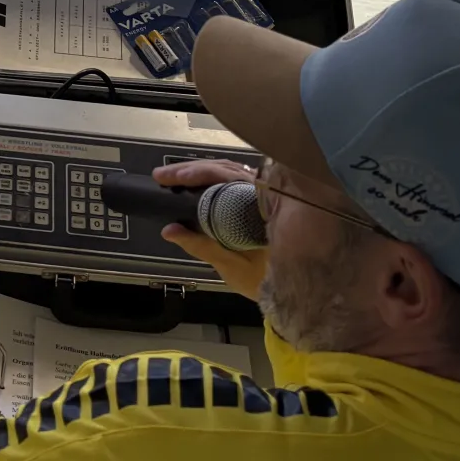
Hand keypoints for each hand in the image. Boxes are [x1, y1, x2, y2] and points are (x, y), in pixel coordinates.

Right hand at [153, 159, 266, 300]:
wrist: (297, 291)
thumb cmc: (267, 280)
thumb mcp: (233, 267)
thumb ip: (201, 246)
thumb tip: (169, 230)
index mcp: (265, 207)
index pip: (229, 178)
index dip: (200, 174)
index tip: (175, 178)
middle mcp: (268, 194)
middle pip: (227, 168)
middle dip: (192, 169)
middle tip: (162, 176)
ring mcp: (265, 195)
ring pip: (231, 170)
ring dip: (201, 171)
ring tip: (173, 177)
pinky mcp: (261, 200)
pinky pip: (235, 180)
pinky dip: (213, 177)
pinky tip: (195, 182)